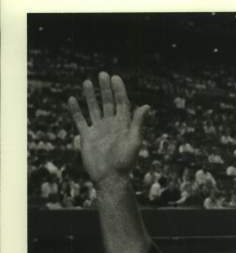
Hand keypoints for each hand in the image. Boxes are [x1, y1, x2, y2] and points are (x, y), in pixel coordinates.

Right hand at [67, 72, 149, 186]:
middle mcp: (110, 125)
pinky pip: (80, 121)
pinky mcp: (87, 137)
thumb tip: (146, 106)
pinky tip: (72, 100)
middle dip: (105, 89)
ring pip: (93, 109)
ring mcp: (98, 130)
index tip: (115, 78)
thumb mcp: (134, 141)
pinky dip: (76, 111)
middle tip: (102, 74)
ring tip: (87, 82)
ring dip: (90, 96)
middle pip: (107, 103)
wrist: (110, 178)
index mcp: (123, 125)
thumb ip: (137, 123)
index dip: (119, 91)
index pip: (121, 103)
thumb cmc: (124, 162)